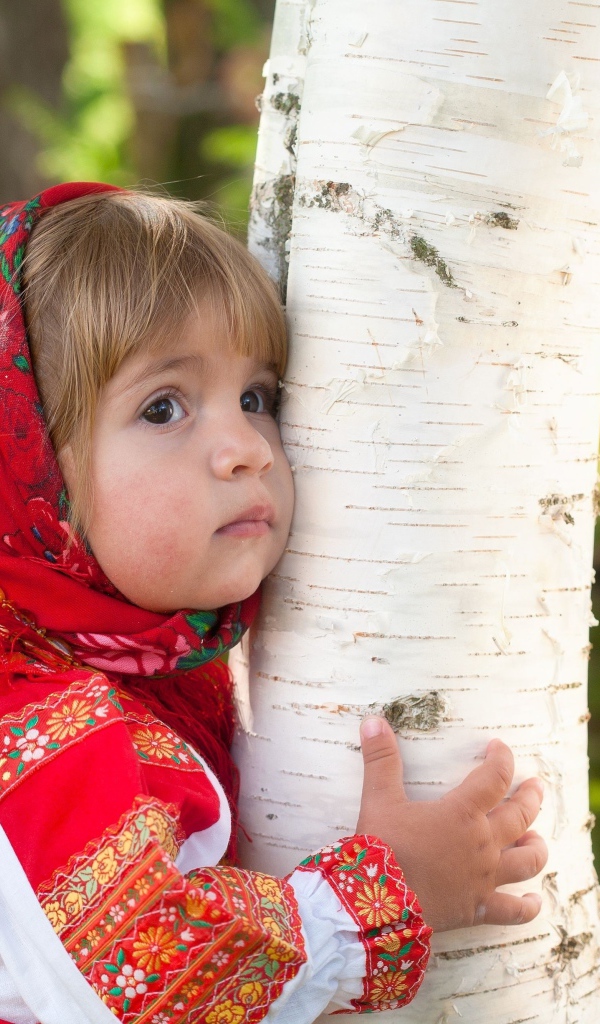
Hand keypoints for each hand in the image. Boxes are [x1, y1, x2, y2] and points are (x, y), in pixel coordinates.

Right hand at [356, 717, 546, 931]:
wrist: (379, 904)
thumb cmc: (381, 847)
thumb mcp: (379, 798)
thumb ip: (380, 759)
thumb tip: (374, 720)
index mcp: (462, 812)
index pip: (494, 778)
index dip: (501, 759)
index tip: (499, 748)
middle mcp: (481, 843)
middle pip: (520, 816)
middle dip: (530, 798)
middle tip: (535, 786)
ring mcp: (484, 877)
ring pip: (526, 861)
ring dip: (535, 847)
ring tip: (536, 839)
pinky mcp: (478, 907)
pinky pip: (513, 910)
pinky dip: (527, 906)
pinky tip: (533, 901)